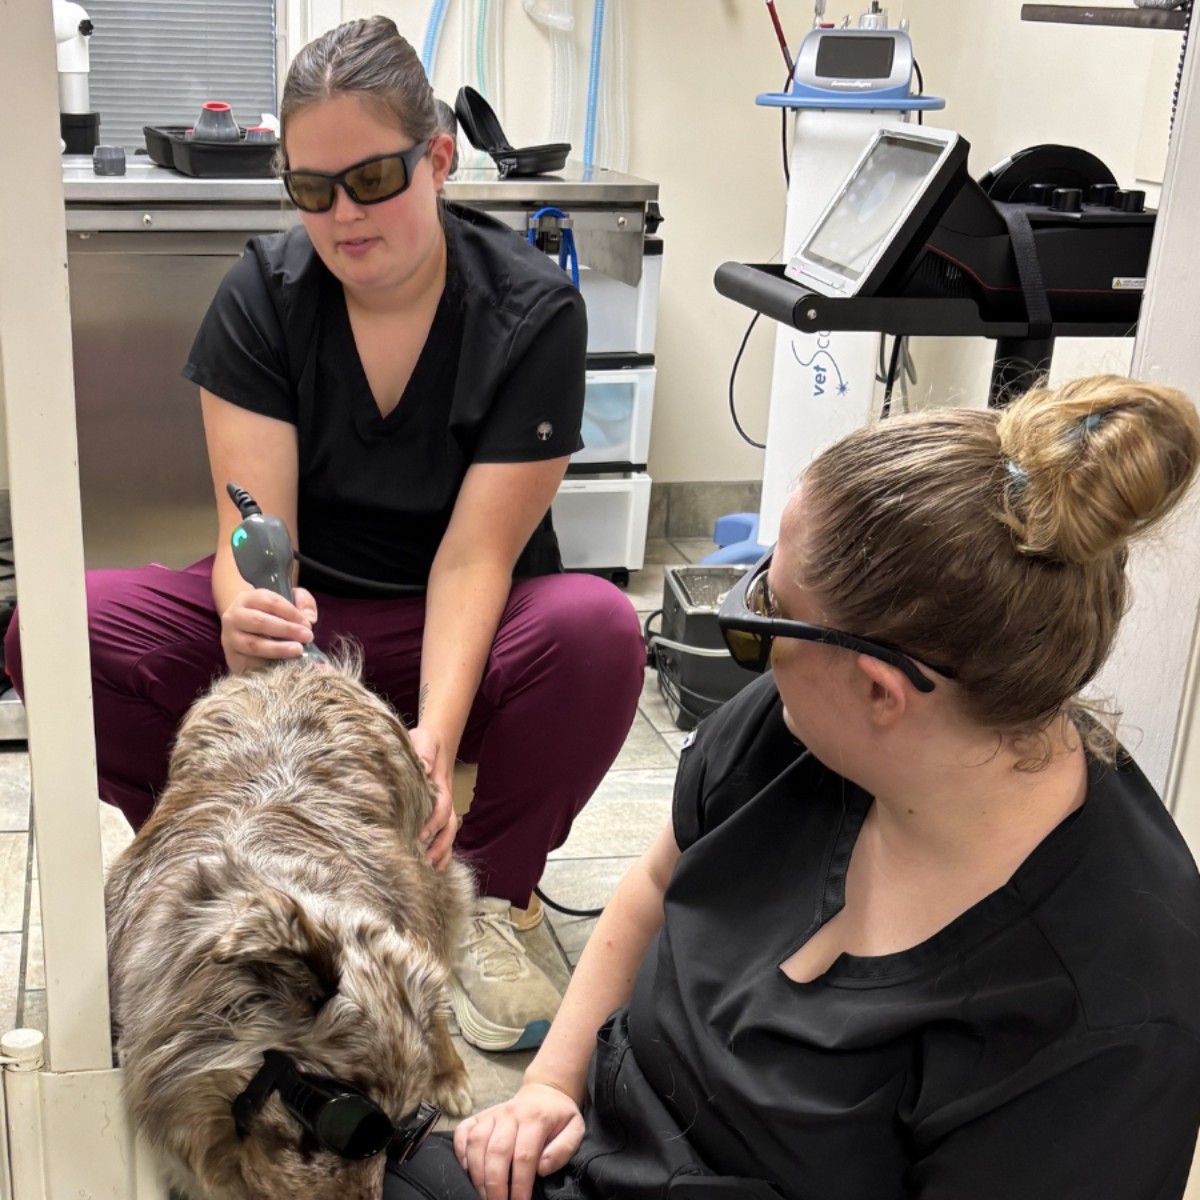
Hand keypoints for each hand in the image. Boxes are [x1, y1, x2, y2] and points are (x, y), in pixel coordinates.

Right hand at [220, 587, 317, 674]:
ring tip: (297, 650)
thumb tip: (310, 618)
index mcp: (248, 598)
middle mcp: (234, 616)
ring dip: (278, 648)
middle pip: (260, 622)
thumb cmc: (271, 614)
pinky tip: (283, 665)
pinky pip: (250, 662)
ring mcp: (230, 638)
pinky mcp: (232, 658)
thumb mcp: (288, 600)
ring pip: (253, 644)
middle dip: (287, 629)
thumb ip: (303, 602)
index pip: (271, 602)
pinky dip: (267, 664)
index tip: (308, 624)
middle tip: (307, 637)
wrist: (244, 630)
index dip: (292, 613)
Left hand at [408, 724, 456, 869]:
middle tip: (426, 860)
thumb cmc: (425, 742)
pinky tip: (434, 865)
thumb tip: (424, 767)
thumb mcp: (424, 740)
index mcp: (440, 785)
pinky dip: (442, 850)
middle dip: (441, 844)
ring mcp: (443, 807)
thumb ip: (424, 751)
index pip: (442, 806)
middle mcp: (445, 799)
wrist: (435, 741)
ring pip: (448, 832)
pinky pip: (443, 833)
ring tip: (432, 868)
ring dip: (443, 851)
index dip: (434, 822)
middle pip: (449, 825)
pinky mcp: (437, 811)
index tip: (421, 835)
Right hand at [453, 1083, 584, 1199]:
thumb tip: (542, 1168)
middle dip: (496, 1185)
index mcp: (536, 1118)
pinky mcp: (481, 1115)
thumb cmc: (559, 1117)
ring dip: (477, 1174)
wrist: (544, 1091)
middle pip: (497, 1152)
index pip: (524, 1156)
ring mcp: (493, 1113)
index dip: (520, 1184)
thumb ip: (563, 1149)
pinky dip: (460, 1150)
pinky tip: (466, 1170)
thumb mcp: (575, 1129)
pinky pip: (463, 1130)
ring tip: (484, 1195)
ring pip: (477, 1142)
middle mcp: (511, 1113)